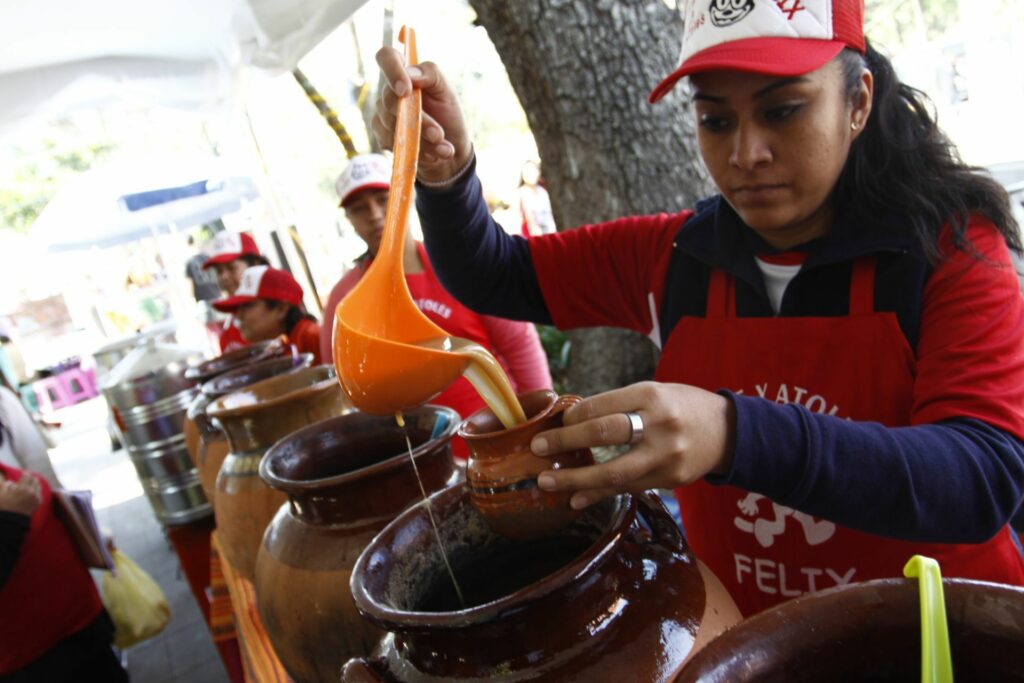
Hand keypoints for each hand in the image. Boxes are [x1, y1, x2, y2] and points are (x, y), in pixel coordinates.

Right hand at [0, 473, 41, 515]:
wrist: (11, 521)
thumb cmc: (4, 507)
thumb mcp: (0, 494)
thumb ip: (4, 484)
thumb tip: (8, 479)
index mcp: (22, 489)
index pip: (27, 475)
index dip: (24, 473)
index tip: (23, 473)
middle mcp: (31, 492)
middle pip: (34, 479)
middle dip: (30, 478)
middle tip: (26, 478)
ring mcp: (36, 498)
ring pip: (38, 485)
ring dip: (34, 483)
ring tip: (28, 484)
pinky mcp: (38, 503)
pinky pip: (39, 493)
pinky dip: (36, 490)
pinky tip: (30, 491)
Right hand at [372, 46, 473, 182]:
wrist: (449, 150)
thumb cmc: (447, 115)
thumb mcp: (447, 92)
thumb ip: (432, 75)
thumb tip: (411, 75)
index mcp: (405, 74)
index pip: (386, 57)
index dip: (391, 70)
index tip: (406, 90)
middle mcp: (389, 92)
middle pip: (390, 100)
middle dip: (418, 121)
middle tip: (438, 134)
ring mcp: (383, 114)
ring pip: (393, 126)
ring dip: (421, 140)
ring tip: (443, 148)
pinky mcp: (382, 136)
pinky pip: (391, 143)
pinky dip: (416, 151)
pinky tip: (432, 155)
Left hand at [531, 382, 736, 508]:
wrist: (728, 432)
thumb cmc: (681, 407)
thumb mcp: (655, 393)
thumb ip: (619, 406)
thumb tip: (571, 420)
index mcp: (652, 396)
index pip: (604, 406)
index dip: (574, 416)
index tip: (556, 423)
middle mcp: (659, 425)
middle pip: (605, 434)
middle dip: (566, 441)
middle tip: (537, 447)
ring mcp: (665, 456)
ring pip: (614, 471)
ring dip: (576, 479)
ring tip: (547, 482)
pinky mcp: (669, 480)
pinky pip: (627, 489)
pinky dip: (598, 494)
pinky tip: (575, 500)